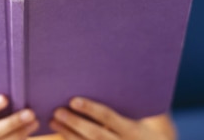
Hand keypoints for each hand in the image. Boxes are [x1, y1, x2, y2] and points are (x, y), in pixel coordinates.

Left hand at [50, 97, 174, 139]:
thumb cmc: (150, 133)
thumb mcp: (148, 119)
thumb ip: (133, 102)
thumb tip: (122, 70)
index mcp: (135, 132)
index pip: (110, 118)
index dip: (91, 109)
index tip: (73, 100)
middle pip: (96, 135)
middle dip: (75, 123)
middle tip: (57, 110)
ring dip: (68, 134)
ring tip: (53, 120)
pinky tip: (61, 134)